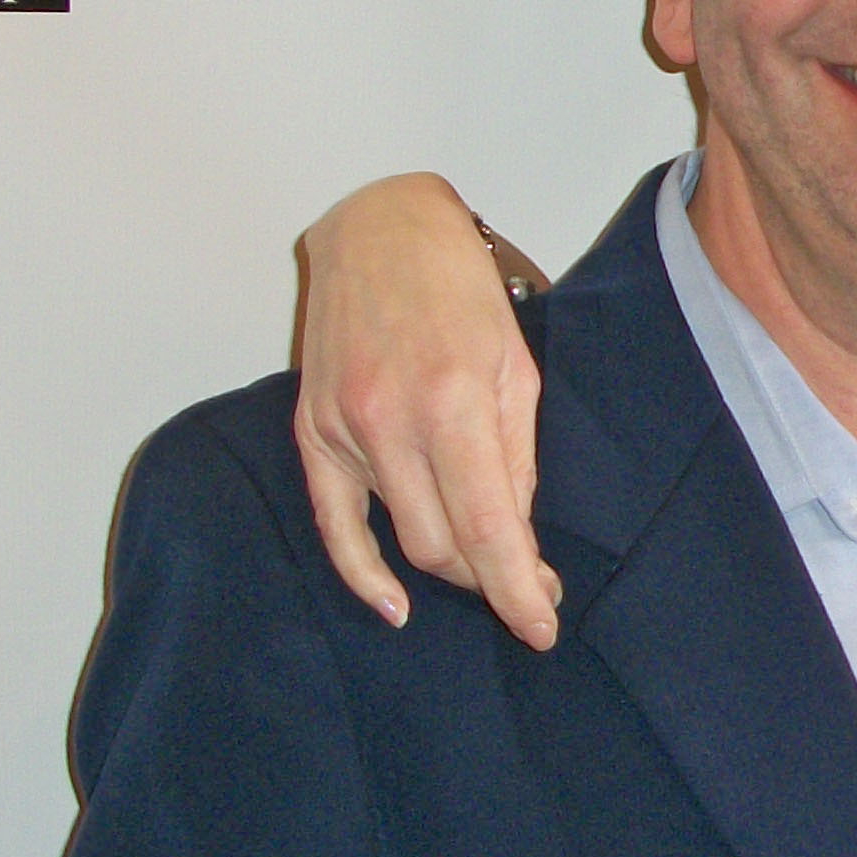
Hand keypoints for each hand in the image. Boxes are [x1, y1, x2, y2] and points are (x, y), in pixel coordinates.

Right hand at [291, 175, 564, 647]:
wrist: (380, 230)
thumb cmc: (460, 290)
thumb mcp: (516, 366)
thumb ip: (516, 458)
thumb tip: (518, 539)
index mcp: (452, 402)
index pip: (488, 527)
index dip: (516, 589)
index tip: (543, 626)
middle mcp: (390, 421)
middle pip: (441, 545)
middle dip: (491, 580)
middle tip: (530, 589)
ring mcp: (343, 427)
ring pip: (399, 537)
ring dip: (447, 569)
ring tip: (486, 575)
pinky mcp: (313, 429)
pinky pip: (333, 522)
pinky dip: (361, 572)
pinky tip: (394, 604)